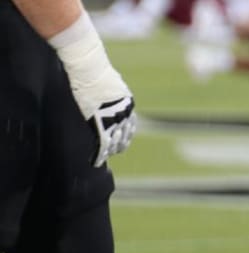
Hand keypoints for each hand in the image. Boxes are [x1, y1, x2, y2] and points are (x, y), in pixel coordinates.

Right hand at [50, 15, 137, 165]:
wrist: (89, 67)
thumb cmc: (95, 70)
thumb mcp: (112, 82)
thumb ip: (114, 91)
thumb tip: (110, 88)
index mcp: (128, 104)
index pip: (130, 126)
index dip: (125, 136)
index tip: (121, 142)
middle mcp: (125, 114)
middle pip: (124, 136)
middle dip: (118, 145)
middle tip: (112, 152)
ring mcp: (114, 118)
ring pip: (114, 142)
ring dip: (109, 151)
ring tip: (103, 157)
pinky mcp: (102, 121)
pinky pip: (103, 142)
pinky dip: (100, 153)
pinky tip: (96, 160)